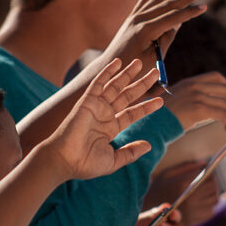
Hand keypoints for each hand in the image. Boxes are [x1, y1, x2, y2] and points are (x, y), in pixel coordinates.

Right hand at [45, 58, 162, 180]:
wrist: (64, 160)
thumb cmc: (85, 163)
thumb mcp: (113, 160)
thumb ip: (131, 152)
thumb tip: (149, 145)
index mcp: (110, 128)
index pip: (132, 113)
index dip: (146, 106)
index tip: (160, 101)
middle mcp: (104, 115)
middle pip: (127, 95)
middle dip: (141, 84)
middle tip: (155, 73)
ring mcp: (96, 107)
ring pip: (116, 86)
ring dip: (128, 74)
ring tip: (140, 62)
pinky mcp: (87, 101)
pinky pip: (99, 83)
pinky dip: (108, 72)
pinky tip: (118, 62)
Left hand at [101, 0, 206, 72]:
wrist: (111, 67)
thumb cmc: (133, 68)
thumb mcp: (153, 59)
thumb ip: (165, 40)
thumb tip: (176, 23)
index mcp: (146, 30)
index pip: (173, 17)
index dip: (189, 12)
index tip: (204, 6)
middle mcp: (139, 19)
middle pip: (166, 5)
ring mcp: (134, 17)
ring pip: (157, 0)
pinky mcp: (131, 18)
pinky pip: (144, 1)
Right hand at [145, 161, 218, 225]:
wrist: (150, 212)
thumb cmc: (159, 189)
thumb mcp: (168, 173)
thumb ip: (187, 167)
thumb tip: (204, 163)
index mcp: (183, 184)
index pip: (207, 175)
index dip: (209, 172)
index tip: (207, 171)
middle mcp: (190, 198)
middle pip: (213, 187)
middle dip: (212, 182)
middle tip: (208, 180)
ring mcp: (193, 211)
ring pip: (214, 199)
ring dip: (212, 193)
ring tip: (206, 190)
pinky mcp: (194, 220)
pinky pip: (211, 211)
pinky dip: (209, 206)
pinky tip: (202, 202)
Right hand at [164, 72, 225, 132]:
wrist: (152, 123)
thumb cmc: (163, 116)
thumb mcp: (178, 100)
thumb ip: (193, 97)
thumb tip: (212, 106)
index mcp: (190, 82)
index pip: (217, 77)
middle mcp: (194, 86)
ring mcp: (197, 96)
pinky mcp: (198, 108)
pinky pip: (222, 113)